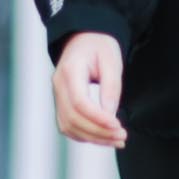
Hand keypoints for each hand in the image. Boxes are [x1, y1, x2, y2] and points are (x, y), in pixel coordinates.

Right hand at [53, 32, 127, 146]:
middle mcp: (58, 85)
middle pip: (73, 118)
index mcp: (70, 70)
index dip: (98, 118)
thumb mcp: (111, 60)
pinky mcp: (62, 104)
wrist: (84, 39)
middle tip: (122, 136)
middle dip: (99, 132)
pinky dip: (85, 135)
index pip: (79, 102)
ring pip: (69, 126)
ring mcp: (57, 96)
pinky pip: (69, 126)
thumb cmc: (98, 46)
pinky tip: (103, 137)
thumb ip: (111, 87)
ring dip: (93, 138)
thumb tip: (110, 114)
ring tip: (116, 139)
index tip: (117, 125)